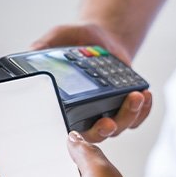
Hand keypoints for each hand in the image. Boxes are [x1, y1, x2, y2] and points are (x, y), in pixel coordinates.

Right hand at [32, 23, 151, 141]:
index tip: (74, 133)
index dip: (74, 139)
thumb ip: (43, 46)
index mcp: (68, 107)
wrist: (102, 37)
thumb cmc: (76, 41)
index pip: (68, 131)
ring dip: (129, 115)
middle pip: (97, 135)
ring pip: (120, 126)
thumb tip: (30, 53)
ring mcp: (109, 114)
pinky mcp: (127, 109)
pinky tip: (146, 96)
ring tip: (136, 96)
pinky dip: (143, 110)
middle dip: (105, 130)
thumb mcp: (57, 39)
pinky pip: (137, 118)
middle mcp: (88, 116)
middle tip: (109, 121)